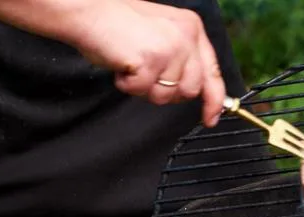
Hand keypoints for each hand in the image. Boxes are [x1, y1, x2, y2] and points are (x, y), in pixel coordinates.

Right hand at [68, 0, 224, 126]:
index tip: (210, 118)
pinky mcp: (151, 60)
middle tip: (146, 75)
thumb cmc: (119, 24)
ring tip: (133, 65)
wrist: (90, 12)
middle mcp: (186, 37)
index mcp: (192, 28)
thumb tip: (195, 91)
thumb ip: (183, 59)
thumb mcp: (163, 35)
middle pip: (189, 90)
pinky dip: (128, 85)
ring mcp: (170, 49)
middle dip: (167, 92)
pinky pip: (142, 90)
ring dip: (145, 88)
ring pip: (166, 95)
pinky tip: (122, 65)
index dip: (214, 100)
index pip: (213, 72)